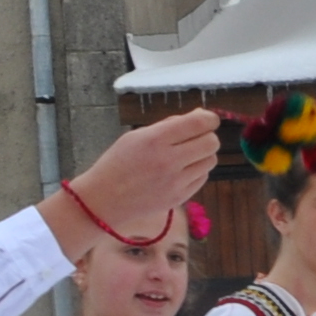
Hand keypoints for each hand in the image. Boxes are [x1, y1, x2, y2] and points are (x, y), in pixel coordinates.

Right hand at [45, 108, 221, 251]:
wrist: (104, 200)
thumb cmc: (118, 162)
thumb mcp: (137, 136)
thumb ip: (169, 125)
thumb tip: (200, 115)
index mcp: (155, 140)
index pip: (200, 123)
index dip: (209, 119)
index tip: (207, 120)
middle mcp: (169, 160)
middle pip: (212, 142)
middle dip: (207, 136)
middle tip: (194, 138)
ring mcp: (176, 182)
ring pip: (211, 160)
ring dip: (203, 154)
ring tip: (185, 155)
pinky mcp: (180, 197)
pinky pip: (203, 177)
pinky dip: (197, 171)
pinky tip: (180, 171)